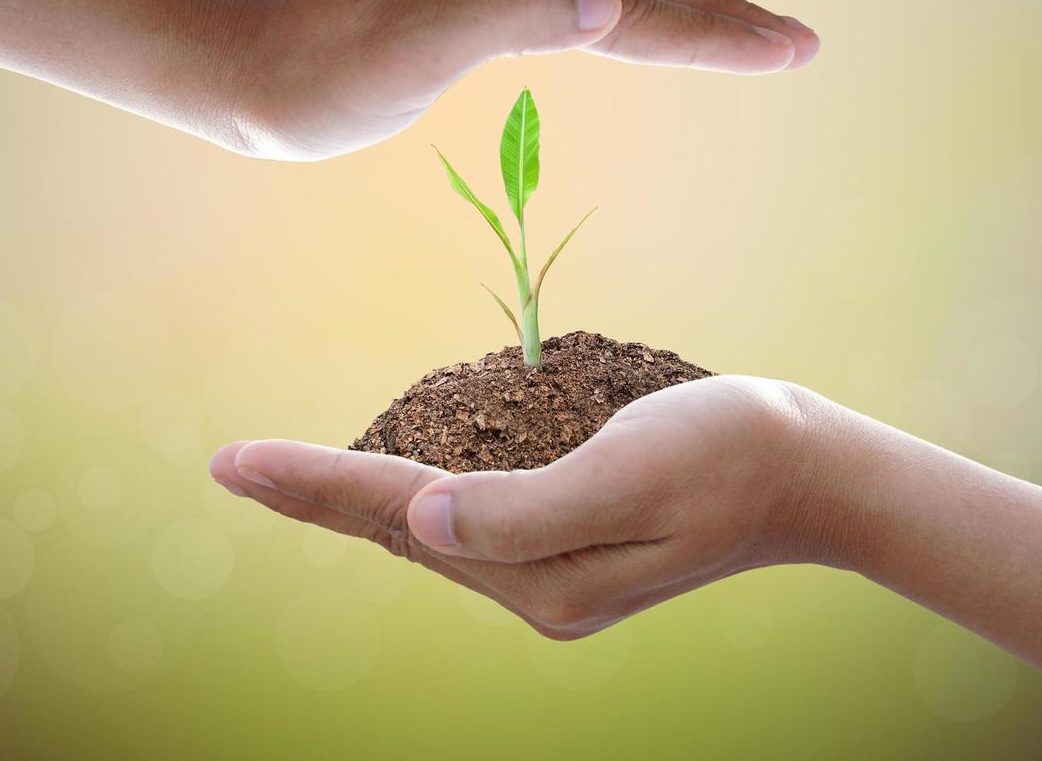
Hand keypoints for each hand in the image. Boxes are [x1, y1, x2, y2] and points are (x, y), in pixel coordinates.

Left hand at [177, 0, 819, 159]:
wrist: (221, 65)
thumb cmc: (300, 79)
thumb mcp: (398, 55)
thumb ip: (503, 20)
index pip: (624, 2)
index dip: (712, 31)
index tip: (793, 48)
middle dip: (718, 19)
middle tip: (800, 44)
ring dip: (680, 16)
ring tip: (751, 37)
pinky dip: (622, 16)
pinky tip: (639, 23)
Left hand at [208, 376, 869, 637]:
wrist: (808, 471)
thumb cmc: (730, 454)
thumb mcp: (630, 474)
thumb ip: (525, 508)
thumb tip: (420, 519)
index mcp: (545, 578)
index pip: (402, 519)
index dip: (314, 483)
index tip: (234, 459)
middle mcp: (539, 587)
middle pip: (402, 534)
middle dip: (315, 496)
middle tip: (233, 463)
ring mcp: (555, 573)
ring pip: (430, 531)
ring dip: (356, 499)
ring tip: (286, 474)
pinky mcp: (571, 545)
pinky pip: (470, 519)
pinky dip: (414, 494)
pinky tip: (390, 482)